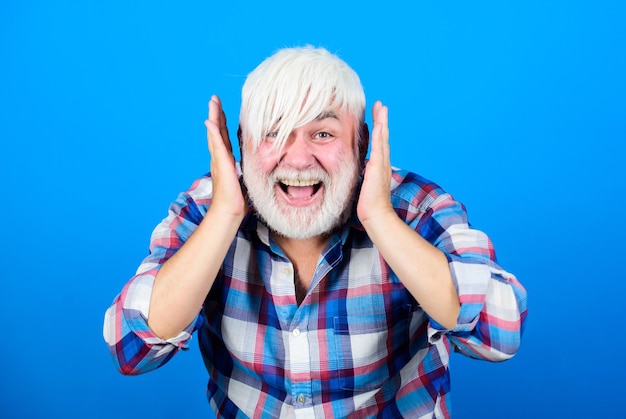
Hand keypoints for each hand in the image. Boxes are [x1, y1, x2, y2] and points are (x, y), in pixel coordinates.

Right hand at [205, 95, 247, 218]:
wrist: (229, 210)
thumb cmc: (236, 199)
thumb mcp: (242, 177)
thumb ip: (242, 168)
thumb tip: (251, 165)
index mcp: (225, 159)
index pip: (224, 136)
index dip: (223, 122)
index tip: (221, 108)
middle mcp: (219, 157)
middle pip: (217, 131)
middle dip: (216, 114)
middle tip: (214, 98)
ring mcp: (219, 159)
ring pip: (215, 134)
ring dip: (214, 117)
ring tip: (212, 103)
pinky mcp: (221, 163)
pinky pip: (217, 145)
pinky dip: (213, 133)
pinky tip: (210, 122)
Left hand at [357, 101, 393, 225]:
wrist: (375, 215)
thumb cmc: (368, 205)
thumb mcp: (363, 185)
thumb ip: (363, 176)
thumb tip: (359, 171)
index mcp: (378, 166)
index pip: (377, 143)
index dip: (377, 129)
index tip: (375, 117)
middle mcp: (382, 163)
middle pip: (382, 136)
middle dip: (382, 120)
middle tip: (380, 105)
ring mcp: (382, 164)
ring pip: (382, 138)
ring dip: (382, 122)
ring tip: (382, 107)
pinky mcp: (378, 167)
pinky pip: (379, 148)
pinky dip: (380, 135)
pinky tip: (379, 124)